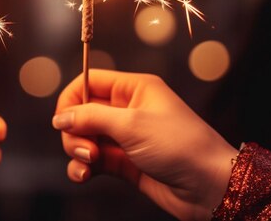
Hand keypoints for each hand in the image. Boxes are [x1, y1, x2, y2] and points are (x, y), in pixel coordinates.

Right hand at [53, 70, 236, 220]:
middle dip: (75, 131)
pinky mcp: (124, 163)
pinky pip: (92, 160)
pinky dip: (83, 167)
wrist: (210, 188)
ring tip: (88, 163)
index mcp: (134, 89)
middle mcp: (127, 110)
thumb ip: (91, 118)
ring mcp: (125, 137)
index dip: (71, 98)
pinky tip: (83, 175)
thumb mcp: (132, 125)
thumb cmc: (180, 146)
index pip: (90, 82)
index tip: (62, 120)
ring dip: (77, 150)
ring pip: (85, 138)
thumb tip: (60, 116)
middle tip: (85, 148)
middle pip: (82, 112)